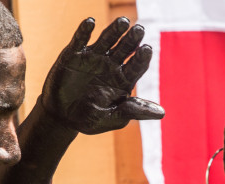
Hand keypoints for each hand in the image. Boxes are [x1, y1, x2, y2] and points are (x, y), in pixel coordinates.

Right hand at [40, 17, 164, 134]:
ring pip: (106, 40)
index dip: (142, 58)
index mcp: (124, 79)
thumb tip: (162, 113)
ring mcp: (93, 58)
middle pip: (125, 48)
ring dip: (114, 30)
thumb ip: (134, 111)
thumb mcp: (114, 118)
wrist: (62, 118)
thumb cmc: (90, 120)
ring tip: (123, 22)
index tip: (147, 50)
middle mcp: (111, 65)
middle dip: (132, 39)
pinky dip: (84, 31)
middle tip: (140, 30)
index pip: (137, 65)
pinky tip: (91, 22)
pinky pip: (79, 40)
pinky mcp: (73, 55)